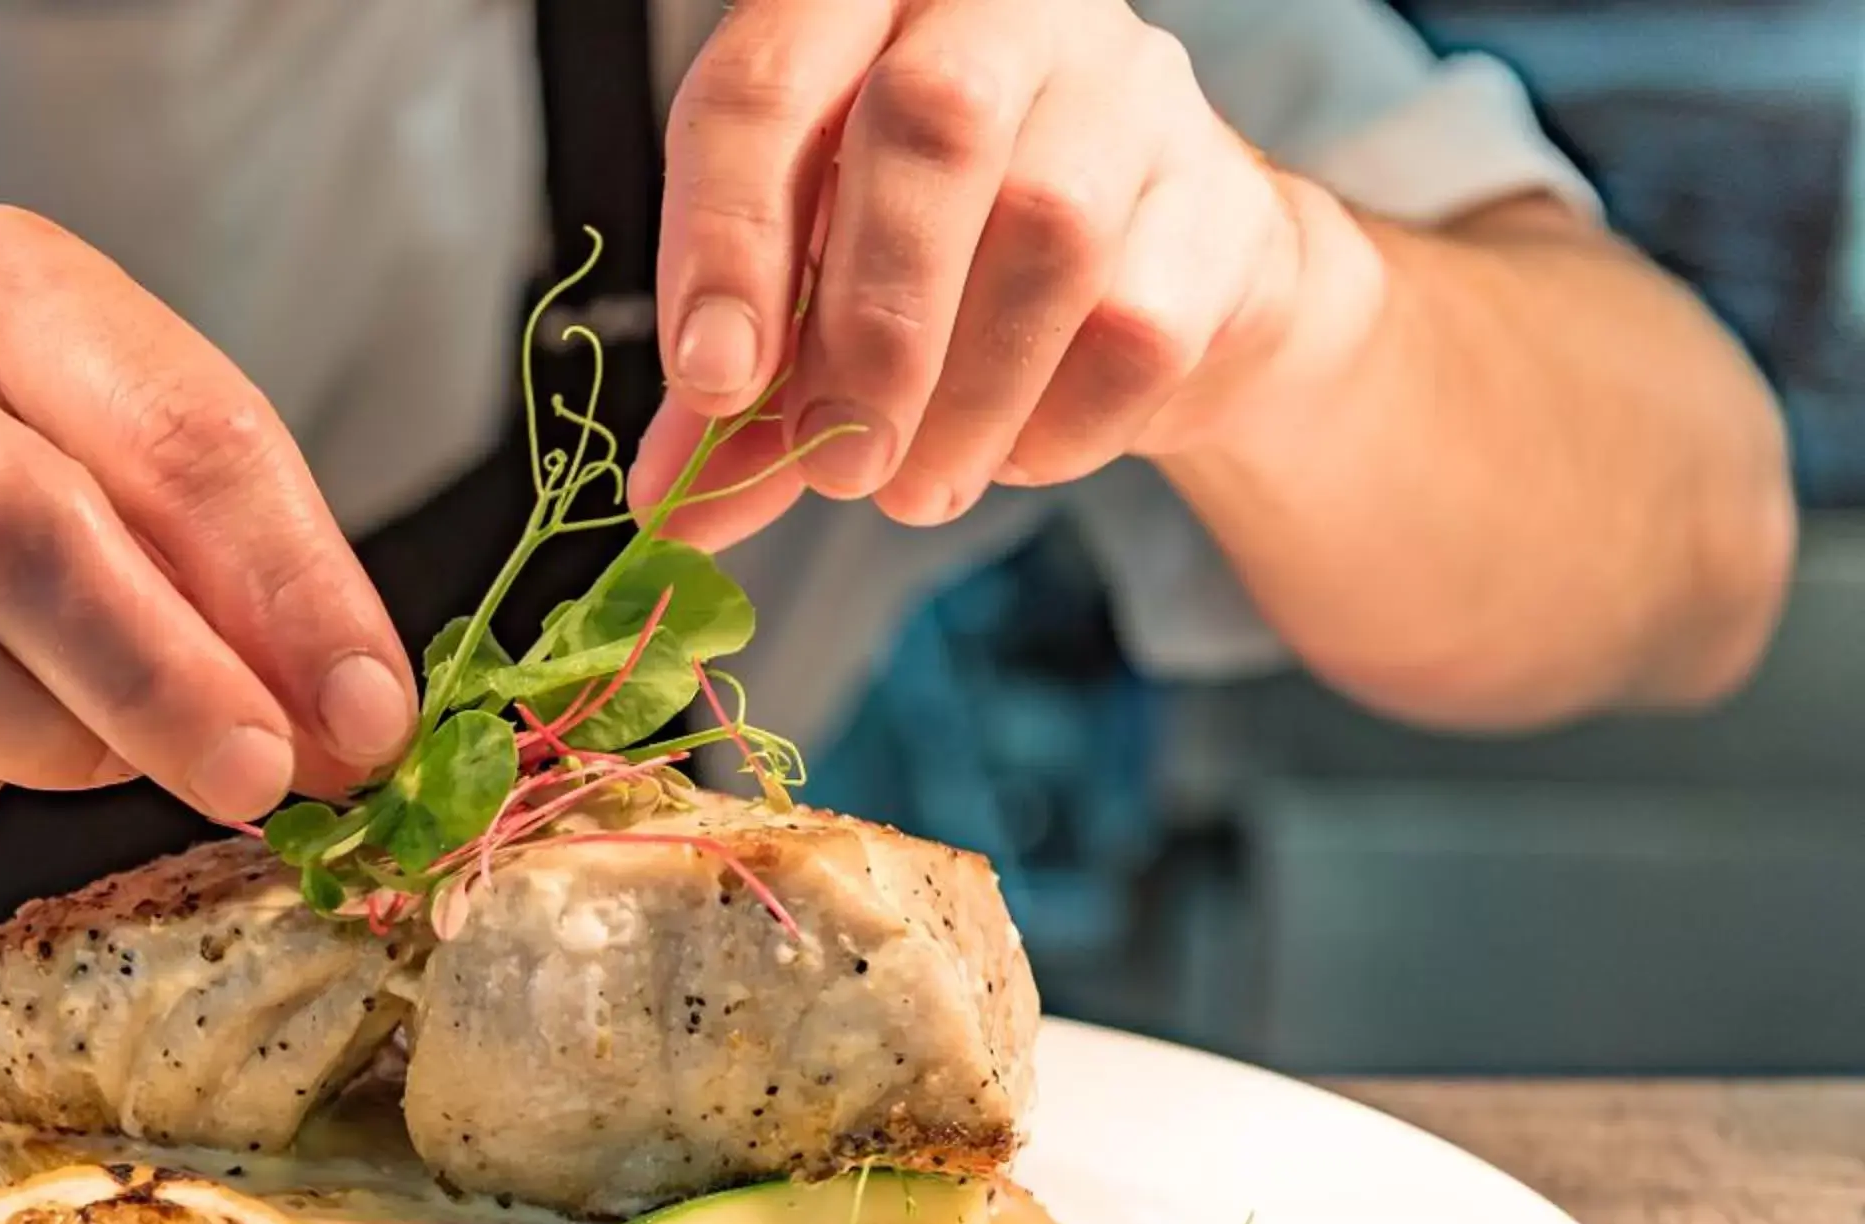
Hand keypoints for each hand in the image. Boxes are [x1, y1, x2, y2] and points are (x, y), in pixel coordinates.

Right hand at [0, 206, 414, 831]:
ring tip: (97, 754)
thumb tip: (353, 725)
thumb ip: (232, 573)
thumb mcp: (114, 464)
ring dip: (42, 738)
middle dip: (166, 679)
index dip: (291, 587)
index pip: (178, 429)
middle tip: (260, 775)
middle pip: (23, 527)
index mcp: (6, 284)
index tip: (366, 711)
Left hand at [637, 0, 1356, 544]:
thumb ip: (741, 394)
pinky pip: (1135, 323)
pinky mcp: (1220, 202)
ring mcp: (1130, 93)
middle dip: (868, 326)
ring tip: (911, 486)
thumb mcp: (817, 303)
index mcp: (862, 12)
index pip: (766, 88)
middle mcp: (1004, 14)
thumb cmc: (950, 268)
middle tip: (834, 460)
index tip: (711, 382)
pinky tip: (1012, 452)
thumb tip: (673, 505)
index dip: (724, 241)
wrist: (1165, 287)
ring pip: (1047, 233)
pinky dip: (1054, 423)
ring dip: (961, 400)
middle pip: (932, 126)